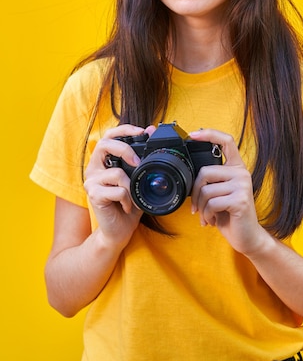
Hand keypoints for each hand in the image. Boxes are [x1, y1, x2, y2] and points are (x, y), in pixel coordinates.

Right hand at [84, 124, 155, 247]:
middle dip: (124, 149)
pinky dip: (128, 200)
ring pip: (116, 173)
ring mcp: (92, 182)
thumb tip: (153, 133)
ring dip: (130, 186)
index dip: (124, 129)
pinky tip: (127, 207)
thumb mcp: (137, 179)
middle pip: (104, 144)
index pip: (109, 136)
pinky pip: (118, 191)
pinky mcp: (94, 195)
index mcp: (104, 161)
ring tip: (132, 197)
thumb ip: (142, 160)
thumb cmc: (128, 203)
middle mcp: (94, 169)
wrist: (119, 231)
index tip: (143, 131)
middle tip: (137, 162)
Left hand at [190, 128, 263, 254]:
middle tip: (197, 207)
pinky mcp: (240, 200)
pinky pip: (212, 204)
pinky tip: (212, 220)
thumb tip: (191, 173)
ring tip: (208, 216)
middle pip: (205, 172)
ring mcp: (242, 186)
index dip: (210, 134)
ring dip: (201, 208)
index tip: (193, 134)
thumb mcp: (220, 193)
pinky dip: (207, 215)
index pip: (226, 141)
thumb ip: (212, 179)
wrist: (247, 237)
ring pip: (206, 190)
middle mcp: (241, 173)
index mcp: (236, 168)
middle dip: (195, 193)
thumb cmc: (230, 214)